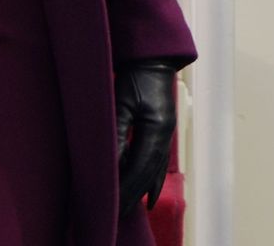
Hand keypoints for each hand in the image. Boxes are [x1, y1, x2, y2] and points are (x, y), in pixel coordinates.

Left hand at [115, 61, 178, 216]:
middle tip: (116, 214)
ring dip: (140, 190)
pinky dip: (151, 181)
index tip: (112, 203)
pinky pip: (156, 164)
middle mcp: (164, 137)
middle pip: (148, 175)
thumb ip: (116, 132)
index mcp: (157, 130)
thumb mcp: (121, 103)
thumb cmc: (135, 76)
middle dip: (132, 195)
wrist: (151, 59)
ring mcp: (165, 136)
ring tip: (126, 208)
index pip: (140, 168)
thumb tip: (108, 162)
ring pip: (153, 172)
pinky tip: (148, 195)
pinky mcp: (160, 132)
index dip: (127, 188)